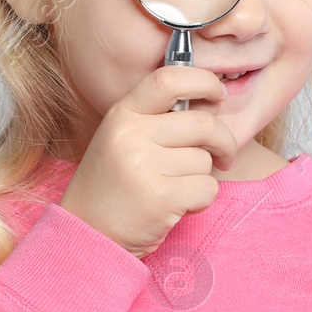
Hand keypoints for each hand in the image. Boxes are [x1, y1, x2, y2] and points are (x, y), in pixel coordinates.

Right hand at [58, 65, 236, 256]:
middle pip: (203, 123)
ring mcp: (144, 166)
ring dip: (201, 177)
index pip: (169, 78)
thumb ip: (159, 118)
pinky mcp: (161, 198)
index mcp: (122, 114)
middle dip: (223, 141)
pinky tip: (177, 205)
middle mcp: (131, 135)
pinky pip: (207, 188)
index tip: (217, 94)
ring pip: (205, 160)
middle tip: (223, 156)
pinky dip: (201, 200)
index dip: (202, 81)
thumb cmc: (115, 184)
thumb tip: (211, 101)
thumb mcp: (124, 138)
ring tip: (174, 187)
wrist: (88, 233)